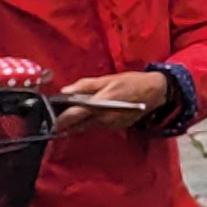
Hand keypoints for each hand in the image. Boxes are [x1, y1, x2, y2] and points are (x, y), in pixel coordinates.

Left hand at [56, 72, 170, 118]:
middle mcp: (102, 118)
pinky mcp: (115, 127)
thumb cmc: (132, 82)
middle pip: (76, 126)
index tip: (49, 117)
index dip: (59, 118)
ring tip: (72, 115)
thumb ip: (86, 85)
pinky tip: (89, 115)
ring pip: (85, 127)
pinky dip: (89, 122)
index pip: (72, 116)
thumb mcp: (109, 79)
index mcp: (99, 104)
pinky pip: (96, 127)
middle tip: (57, 117)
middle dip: (65, 123)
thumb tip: (65, 91)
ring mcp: (109, 125)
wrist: (156, 92)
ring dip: (76, 123)